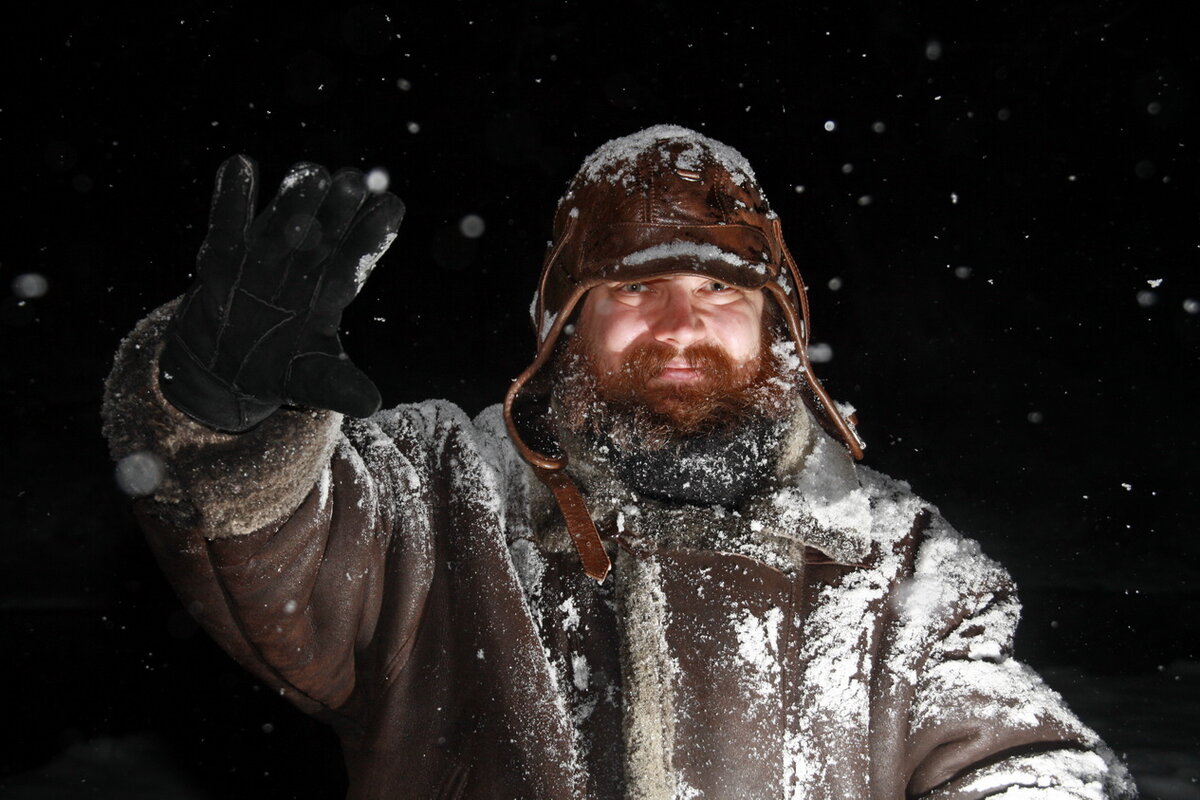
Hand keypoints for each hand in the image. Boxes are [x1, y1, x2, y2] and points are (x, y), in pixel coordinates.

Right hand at [159, 156, 404, 430]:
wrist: (227, 365)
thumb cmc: (281, 368)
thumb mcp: (311, 381)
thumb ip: (338, 386)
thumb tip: (371, 404)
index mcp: (331, 291)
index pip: (357, 259)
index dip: (373, 235)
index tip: (393, 207)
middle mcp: (303, 265)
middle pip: (325, 231)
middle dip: (339, 208)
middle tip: (355, 181)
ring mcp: (264, 255)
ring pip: (283, 220)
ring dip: (295, 198)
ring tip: (311, 173)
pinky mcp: (223, 255)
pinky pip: (227, 222)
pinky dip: (232, 196)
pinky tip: (241, 165)